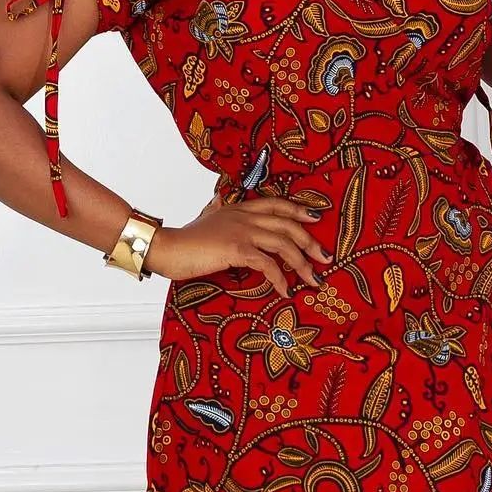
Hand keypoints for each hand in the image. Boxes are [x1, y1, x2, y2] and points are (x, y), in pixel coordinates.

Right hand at [145, 193, 332, 298]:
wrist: (167, 248)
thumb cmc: (185, 240)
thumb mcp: (205, 217)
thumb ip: (215, 209)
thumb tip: (217, 200)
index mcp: (239, 208)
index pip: (276, 203)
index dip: (298, 209)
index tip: (315, 218)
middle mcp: (244, 216)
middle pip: (287, 224)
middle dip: (310, 241)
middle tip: (325, 257)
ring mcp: (242, 231)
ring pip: (283, 244)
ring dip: (302, 264)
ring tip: (313, 280)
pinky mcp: (237, 249)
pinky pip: (268, 264)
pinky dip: (280, 278)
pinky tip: (285, 291)